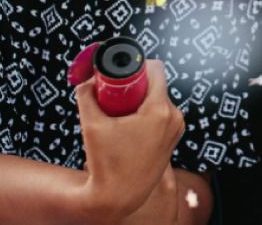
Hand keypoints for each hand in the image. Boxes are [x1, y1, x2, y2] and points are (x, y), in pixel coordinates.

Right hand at [78, 60, 185, 220]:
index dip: (136, 65)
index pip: (155, 69)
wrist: (118, 197)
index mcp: (160, 110)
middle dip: (133, 85)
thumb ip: (86, 96)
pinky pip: (161, 114)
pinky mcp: (173, 139)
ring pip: (158, 99)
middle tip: (113, 95)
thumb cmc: (106, 163)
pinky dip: (145, 113)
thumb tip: (85, 80)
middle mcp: (174, 117)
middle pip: (155, 84)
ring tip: (118, 115)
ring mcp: (176, 129)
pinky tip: (128, 125)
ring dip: (139, 100)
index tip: (118, 74)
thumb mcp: (91, 125)